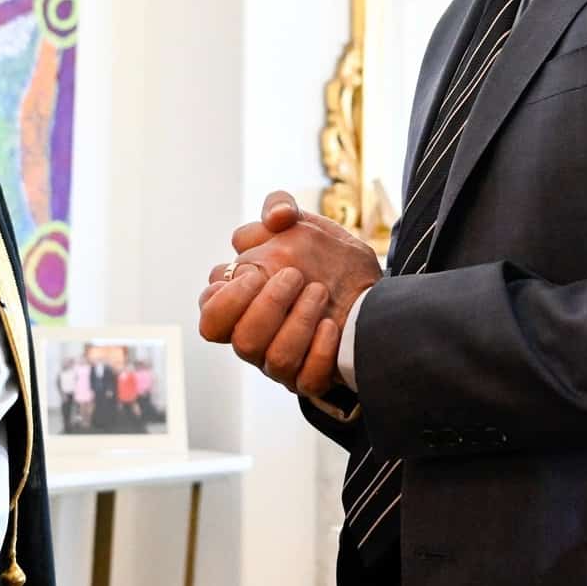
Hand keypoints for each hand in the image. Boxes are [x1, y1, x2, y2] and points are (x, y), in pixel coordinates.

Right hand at [198, 191, 382, 394]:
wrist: (375, 293)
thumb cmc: (329, 261)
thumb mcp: (306, 225)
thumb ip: (281, 207)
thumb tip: (276, 217)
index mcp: (242, 305)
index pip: (211, 318)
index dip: (226, 300)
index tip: (256, 273)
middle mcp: (256, 337)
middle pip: (240, 341)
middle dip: (267, 306)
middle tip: (294, 275)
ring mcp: (281, 362)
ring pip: (273, 359)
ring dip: (297, 321)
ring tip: (321, 292)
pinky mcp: (310, 378)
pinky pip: (306, 378)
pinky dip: (319, 351)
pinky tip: (331, 326)